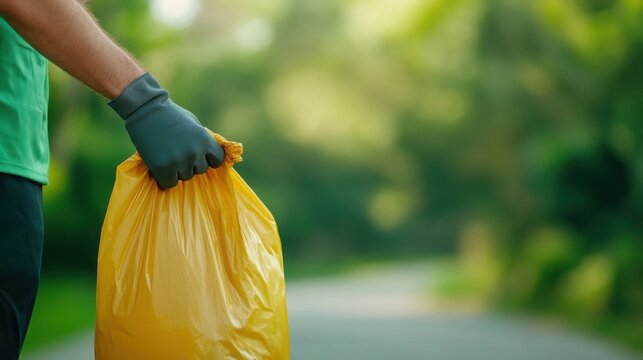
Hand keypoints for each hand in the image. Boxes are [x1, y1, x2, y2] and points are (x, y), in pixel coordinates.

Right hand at [109, 73, 223, 188]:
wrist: (145, 110)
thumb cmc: (171, 115)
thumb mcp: (194, 125)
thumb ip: (203, 141)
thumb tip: (212, 158)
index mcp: (204, 139)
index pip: (217, 160)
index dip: (209, 159)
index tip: (200, 155)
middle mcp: (194, 152)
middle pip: (200, 170)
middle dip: (192, 163)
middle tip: (178, 151)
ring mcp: (178, 161)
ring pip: (185, 177)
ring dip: (178, 170)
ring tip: (168, 155)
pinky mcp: (162, 168)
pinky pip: (169, 183)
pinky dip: (165, 178)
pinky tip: (160, 166)